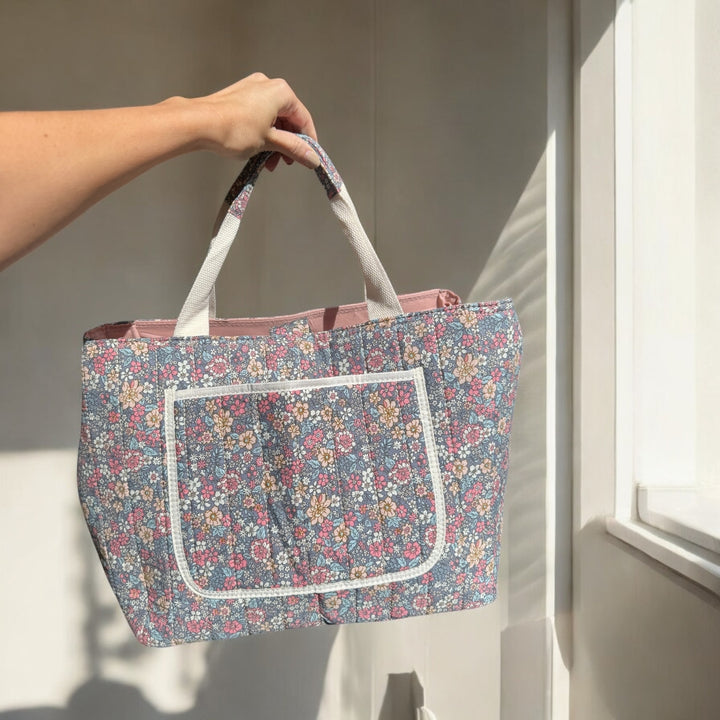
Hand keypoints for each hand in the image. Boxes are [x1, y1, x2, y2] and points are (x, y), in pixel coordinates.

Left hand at [191, 73, 318, 170]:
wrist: (199, 123)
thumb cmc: (235, 130)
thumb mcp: (270, 143)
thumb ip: (295, 149)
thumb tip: (314, 159)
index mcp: (281, 92)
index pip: (303, 119)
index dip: (308, 141)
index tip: (309, 158)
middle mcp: (268, 85)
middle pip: (287, 119)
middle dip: (287, 144)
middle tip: (284, 163)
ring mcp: (251, 88)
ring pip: (272, 119)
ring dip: (274, 142)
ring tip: (267, 162)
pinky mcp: (238, 96)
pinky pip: (259, 116)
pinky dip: (262, 134)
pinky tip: (256, 151)